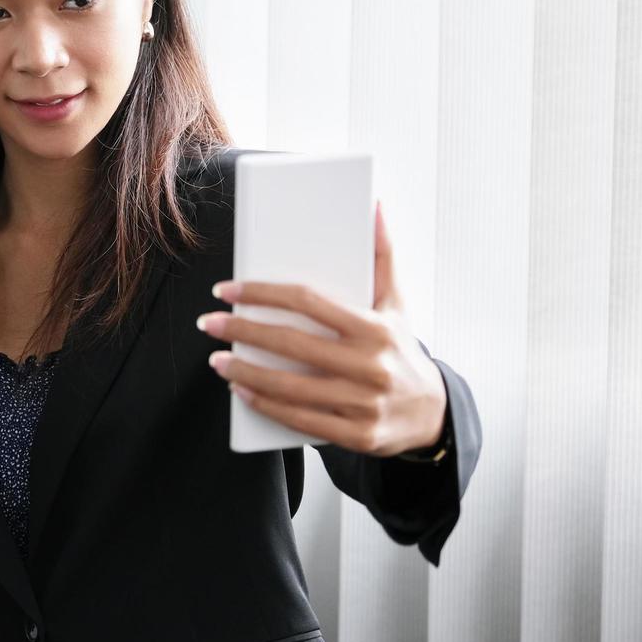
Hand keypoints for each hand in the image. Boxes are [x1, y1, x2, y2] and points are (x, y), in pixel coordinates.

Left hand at [198, 199, 446, 456]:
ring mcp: (363, 404)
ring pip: (290, 386)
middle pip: (292, 344)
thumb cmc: (401, 348)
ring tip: (216, 360)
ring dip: (245, 372)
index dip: (262, 293)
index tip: (227, 290)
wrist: (431, 413)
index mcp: (375, 328)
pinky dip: (265, 404)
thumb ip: (383, 254)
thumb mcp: (396, 302)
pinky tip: (240, 390)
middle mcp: (370, 366)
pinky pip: (300, 419)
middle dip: (242, 331)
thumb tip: (375, 205)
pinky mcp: (356, 435)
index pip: (308, 302)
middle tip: (209, 323)